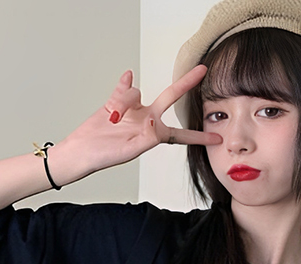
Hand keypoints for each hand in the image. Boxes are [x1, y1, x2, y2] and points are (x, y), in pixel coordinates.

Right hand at [48, 65, 221, 184]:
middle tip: (202, 70)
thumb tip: (155, 121)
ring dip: (124, 103)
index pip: (181, 135)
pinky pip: (124, 85)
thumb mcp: (130, 151)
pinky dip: (124, 84)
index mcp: (154, 135)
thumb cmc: (106, 155)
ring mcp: (133, 109)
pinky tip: (126, 77)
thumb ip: (147, 138)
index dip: (199, 137)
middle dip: (186, 84)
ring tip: (113, 119)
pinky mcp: (116, 101)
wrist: (82, 149)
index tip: (217, 137)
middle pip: (170, 97)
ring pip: (136, 93)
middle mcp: (147, 119)